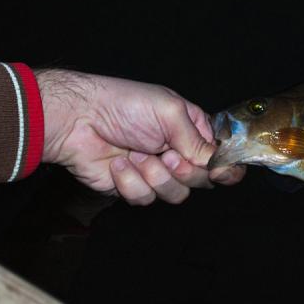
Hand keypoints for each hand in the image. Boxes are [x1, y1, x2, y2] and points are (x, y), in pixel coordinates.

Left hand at [36, 70, 244, 204]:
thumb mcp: (170, 113)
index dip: (225, 167)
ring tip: (136, 155)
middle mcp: (178, 152)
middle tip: (166, 154)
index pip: (222, 155)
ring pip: (176, 194)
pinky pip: (146, 198)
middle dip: (184, 170)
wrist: (78, 120)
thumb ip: (199, 142)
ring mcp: (156, 172)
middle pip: (203, 180)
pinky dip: (131, 181)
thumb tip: (223, 167)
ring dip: (155, 175)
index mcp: (192, 130)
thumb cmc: (124, 105)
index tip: (219, 171)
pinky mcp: (134, 187)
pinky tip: (118, 163)